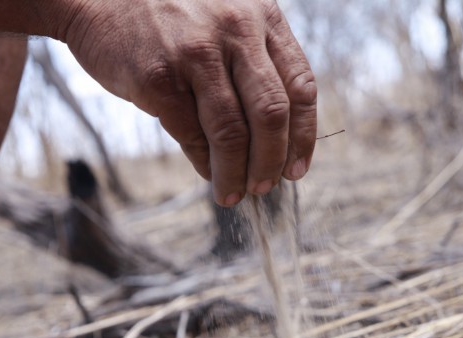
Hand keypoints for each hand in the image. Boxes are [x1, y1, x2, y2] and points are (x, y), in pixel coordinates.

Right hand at [64, 0, 316, 205]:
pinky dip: (202, 162)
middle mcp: (235, 31)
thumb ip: (252, 60)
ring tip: (233, 193)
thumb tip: (273, 136)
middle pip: (272, 114)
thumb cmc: (167, 14)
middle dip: (272, 162)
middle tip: (264, 187)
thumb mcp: (225, 18)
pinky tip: (206, 172)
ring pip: (232, 133)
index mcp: (261, 16)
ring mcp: (196, 55)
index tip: (297, 169)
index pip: (300, 86)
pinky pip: (191, 135)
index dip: (303, 136)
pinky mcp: (159, 78)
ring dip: (236, 173)